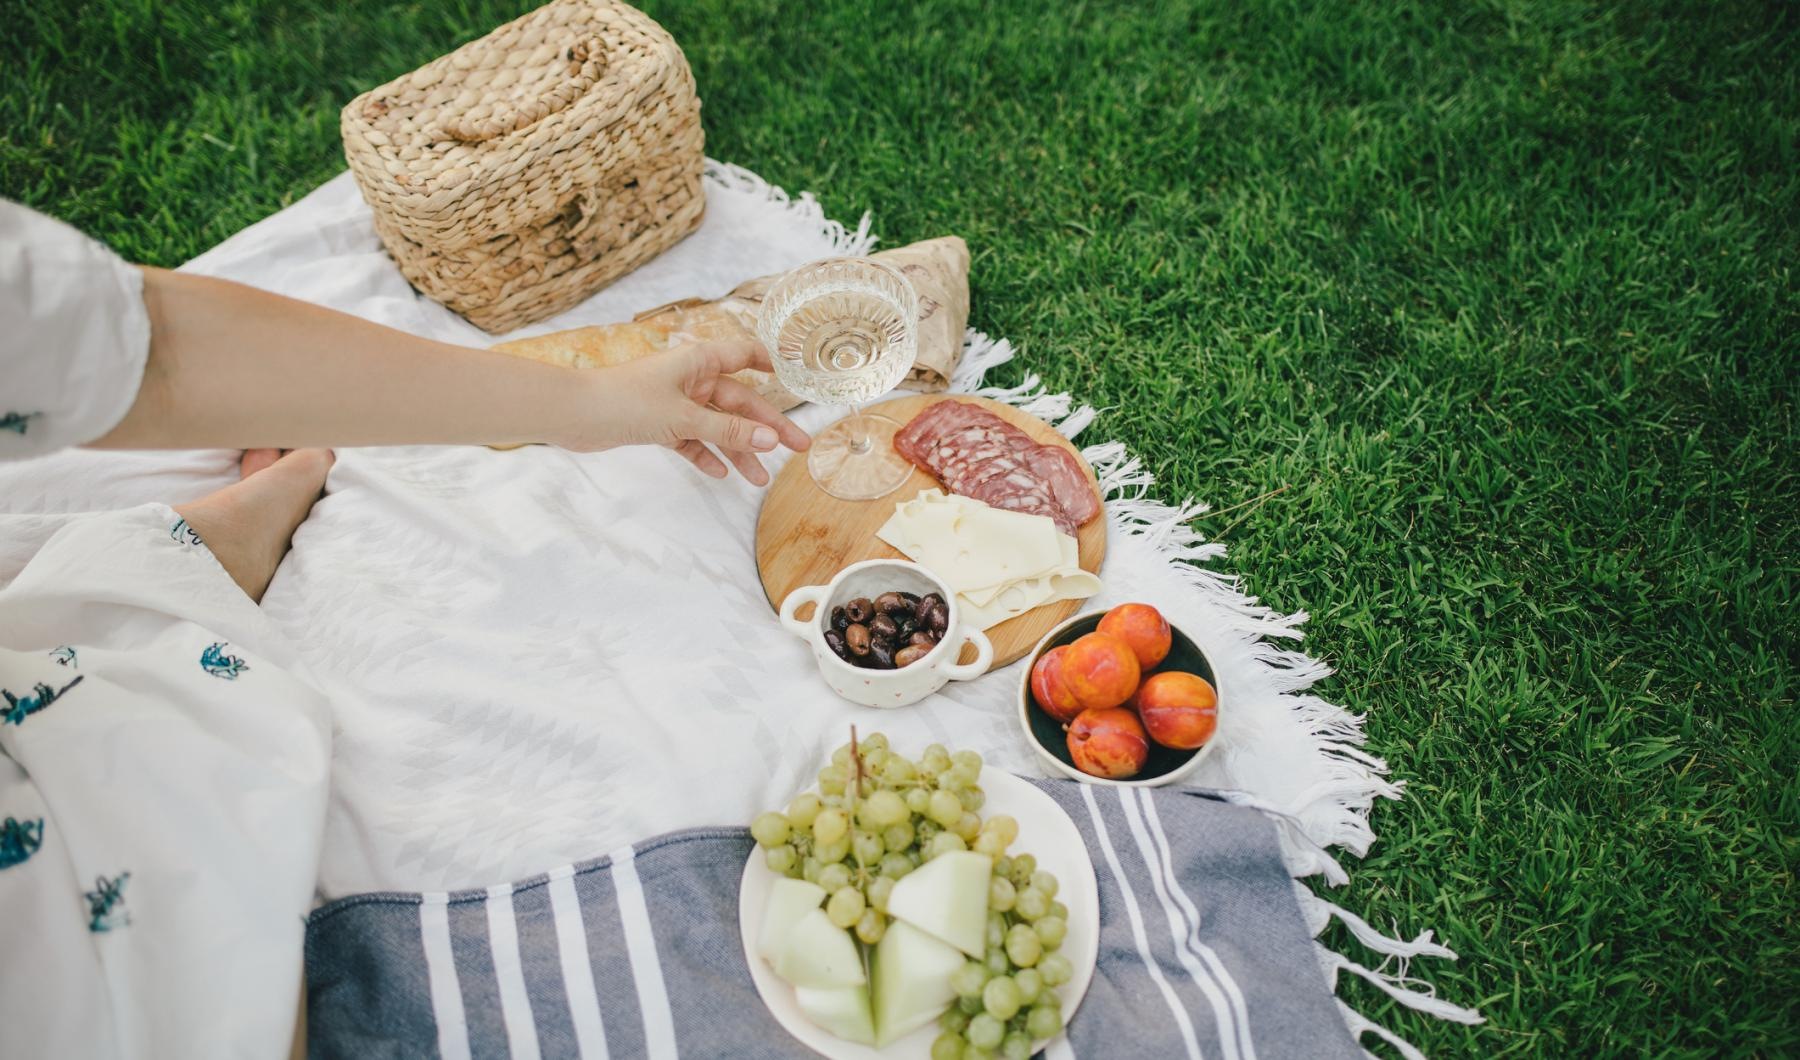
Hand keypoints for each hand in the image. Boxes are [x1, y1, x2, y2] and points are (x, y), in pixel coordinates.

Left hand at [571, 338, 810, 484]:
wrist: (573, 414)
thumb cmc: (625, 401)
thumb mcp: (684, 417)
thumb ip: (728, 429)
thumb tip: (770, 439)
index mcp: (698, 361)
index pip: (745, 355)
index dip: (772, 363)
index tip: (797, 377)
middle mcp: (690, 378)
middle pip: (739, 401)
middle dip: (766, 427)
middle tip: (796, 448)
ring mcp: (674, 402)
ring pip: (717, 426)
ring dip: (738, 449)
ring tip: (759, 478)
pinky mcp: (658, 423)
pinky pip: (692, 440)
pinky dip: (705, 455)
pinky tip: (720, 473)